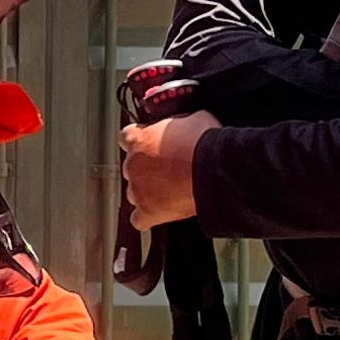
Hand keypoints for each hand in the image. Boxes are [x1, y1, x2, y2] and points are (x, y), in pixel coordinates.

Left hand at [119, 107, 216, 231]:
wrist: (212, 169)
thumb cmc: (203, 142)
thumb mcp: (193, 119)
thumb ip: (179, 124)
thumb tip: (186, 125)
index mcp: (138, 139)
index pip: (127, 137)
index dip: (140, 141)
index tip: (151, 143)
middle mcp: (132, 164)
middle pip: (132, 167)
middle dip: (147, 168)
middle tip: (169, 168)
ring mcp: (138, 189)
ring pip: (134, 193)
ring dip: (148, 192)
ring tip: (169, 191)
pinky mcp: (148, 211)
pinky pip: (139, 220)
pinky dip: (147, 218)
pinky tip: (159, 214)